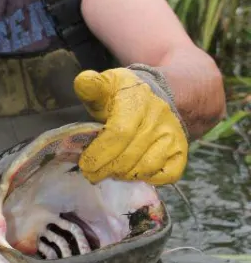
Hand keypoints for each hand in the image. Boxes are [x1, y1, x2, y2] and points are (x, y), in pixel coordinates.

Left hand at [74, 67, 187, 184]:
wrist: (157, 96)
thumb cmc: (122, 95)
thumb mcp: (105, 85)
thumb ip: (91, 85)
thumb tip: (82, 83)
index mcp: (137, 99)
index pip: (119, 132)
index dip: (100, 153)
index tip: (85, 164)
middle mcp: (158, 117)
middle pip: (130, 155)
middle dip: (106, 169)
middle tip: (92, 174)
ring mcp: (172, 135)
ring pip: (146, 167)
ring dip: (124, 175)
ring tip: (110, 172)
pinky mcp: (181, 151)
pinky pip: (167, 175)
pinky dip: (147, 179)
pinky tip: (132, 173)